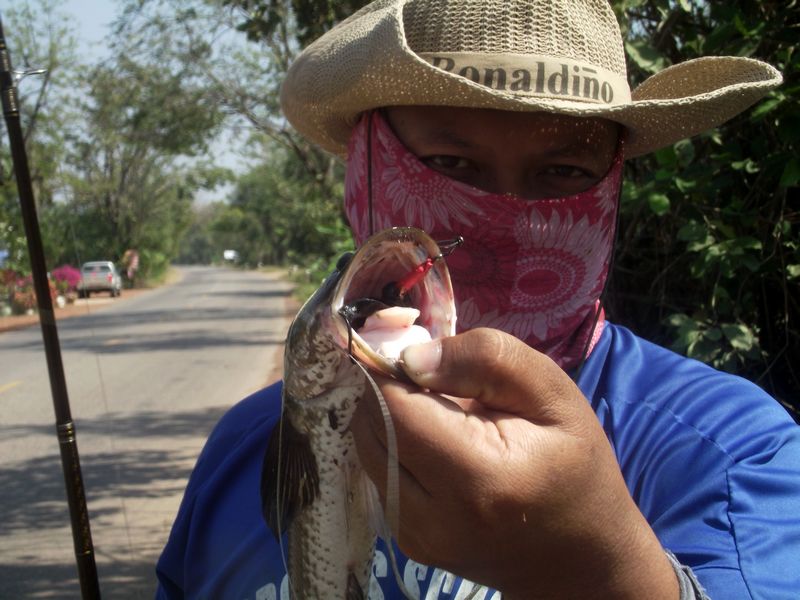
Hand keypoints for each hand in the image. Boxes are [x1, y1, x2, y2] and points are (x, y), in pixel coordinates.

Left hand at [349, 327, 677, 598]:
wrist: (581, 557)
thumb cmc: (575, 465)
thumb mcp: (552, 394)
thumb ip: (485, 360)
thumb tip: (409, 356)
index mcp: (476, 476)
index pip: (392, 405)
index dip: (388, 363)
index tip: (408, 339)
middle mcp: (432, 516)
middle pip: (370, 425)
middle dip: (389, 386)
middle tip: (434, 375)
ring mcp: (415, 536)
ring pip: (367, 448)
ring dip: (391, 416)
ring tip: (442, 411)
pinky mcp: (408, 542)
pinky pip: (380, 472)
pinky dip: (397, 445)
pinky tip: (438, 443)